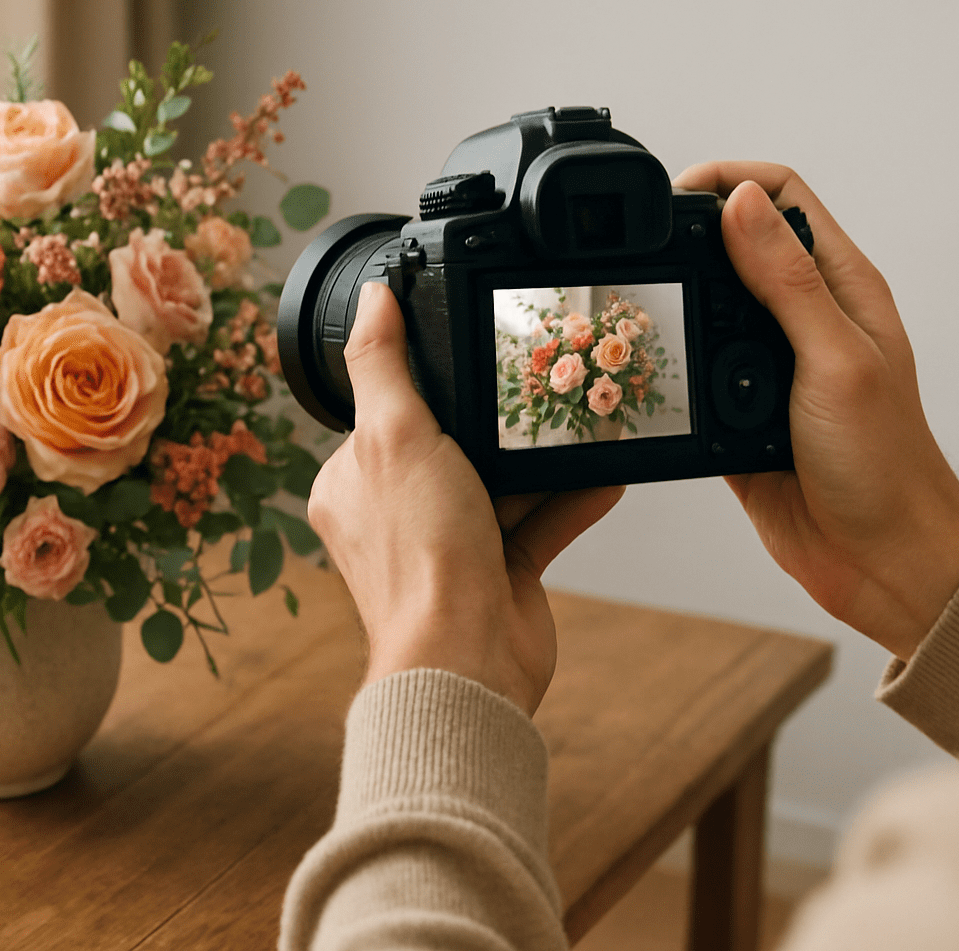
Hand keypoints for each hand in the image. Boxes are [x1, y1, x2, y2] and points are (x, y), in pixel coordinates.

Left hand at [306, 282, 622, 714]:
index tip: (469, 351)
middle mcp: (396, 515)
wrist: (468, 659)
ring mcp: (450, 545)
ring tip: (583, 414)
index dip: (425, 387)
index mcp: (352, 483)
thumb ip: (382, 364)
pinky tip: (607, 470)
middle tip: (539, 378)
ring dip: (543, 457)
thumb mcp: (394, 436)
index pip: (384, 416)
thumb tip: (372, 299)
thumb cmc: (418, 559)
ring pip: (503, 483)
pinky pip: (541, 521)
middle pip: (452, 446)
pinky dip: (572, 498)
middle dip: (496, 420)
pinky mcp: (500, 573)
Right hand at [674, 162, 958, 659]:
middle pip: (730, 244)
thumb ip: (787, 282)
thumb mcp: (835, 359)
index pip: (780, 198)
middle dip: (683, 237)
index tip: (673, 197)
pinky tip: (644, 366)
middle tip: (637, 250)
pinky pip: (687, 370)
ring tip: (633, 305)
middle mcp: (800, 316)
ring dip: (669, 300)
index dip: (726, 181)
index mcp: (840, 287)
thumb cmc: (884, 463)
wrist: (878, 559)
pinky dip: (663, 362)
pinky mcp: (733, 411)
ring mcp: (764, 363)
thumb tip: (739, 202)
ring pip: (702, 306)